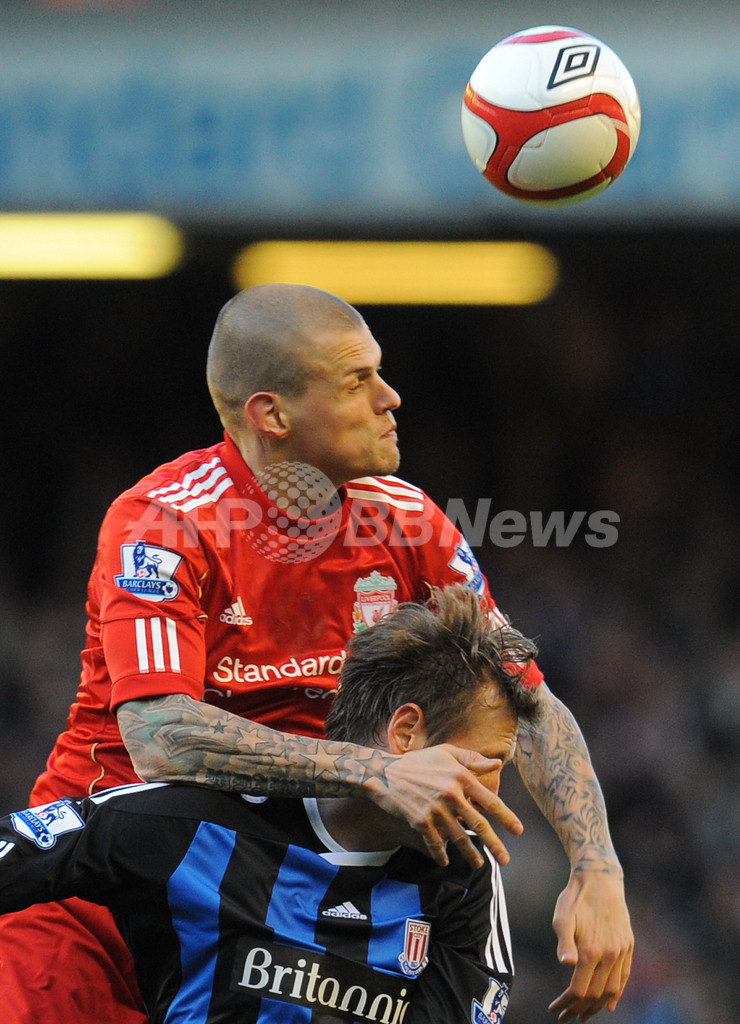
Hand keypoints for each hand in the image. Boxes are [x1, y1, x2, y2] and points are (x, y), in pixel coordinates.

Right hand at [366, 744, 523, 868]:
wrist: (385, 774)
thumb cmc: (419, 762)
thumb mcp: (446, 753)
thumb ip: (472, 759)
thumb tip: (497, 764)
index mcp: (461, 777)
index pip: (490, 801)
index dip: (506, 817)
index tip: (518, 830)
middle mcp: (451, 795)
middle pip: (479, 825)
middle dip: (495, 845)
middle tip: (506, 860)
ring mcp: (435, 810)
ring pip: (459, 838)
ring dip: (471, 854)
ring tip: (479, 864)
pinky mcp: (420, 822)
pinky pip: (435, 844)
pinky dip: (441, 854)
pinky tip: (445, 862)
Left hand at [548, 869, 633, 1021]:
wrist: (600, 877)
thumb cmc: (575, 897)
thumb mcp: (562, 916)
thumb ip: (564, 942)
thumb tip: (566, 965)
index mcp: (591, 950)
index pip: (579, 990)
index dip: (566, 1003)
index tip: (555, 1009)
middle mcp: (609, 954)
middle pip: (596, 994)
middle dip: (580, 1009)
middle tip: (566, 1017)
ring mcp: (621, 951)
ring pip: (612, 989)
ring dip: (598, 1006)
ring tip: (584, 1014)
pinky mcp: (628, 945)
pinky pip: (625, 976)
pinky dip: (618, 993)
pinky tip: (609, 1003)